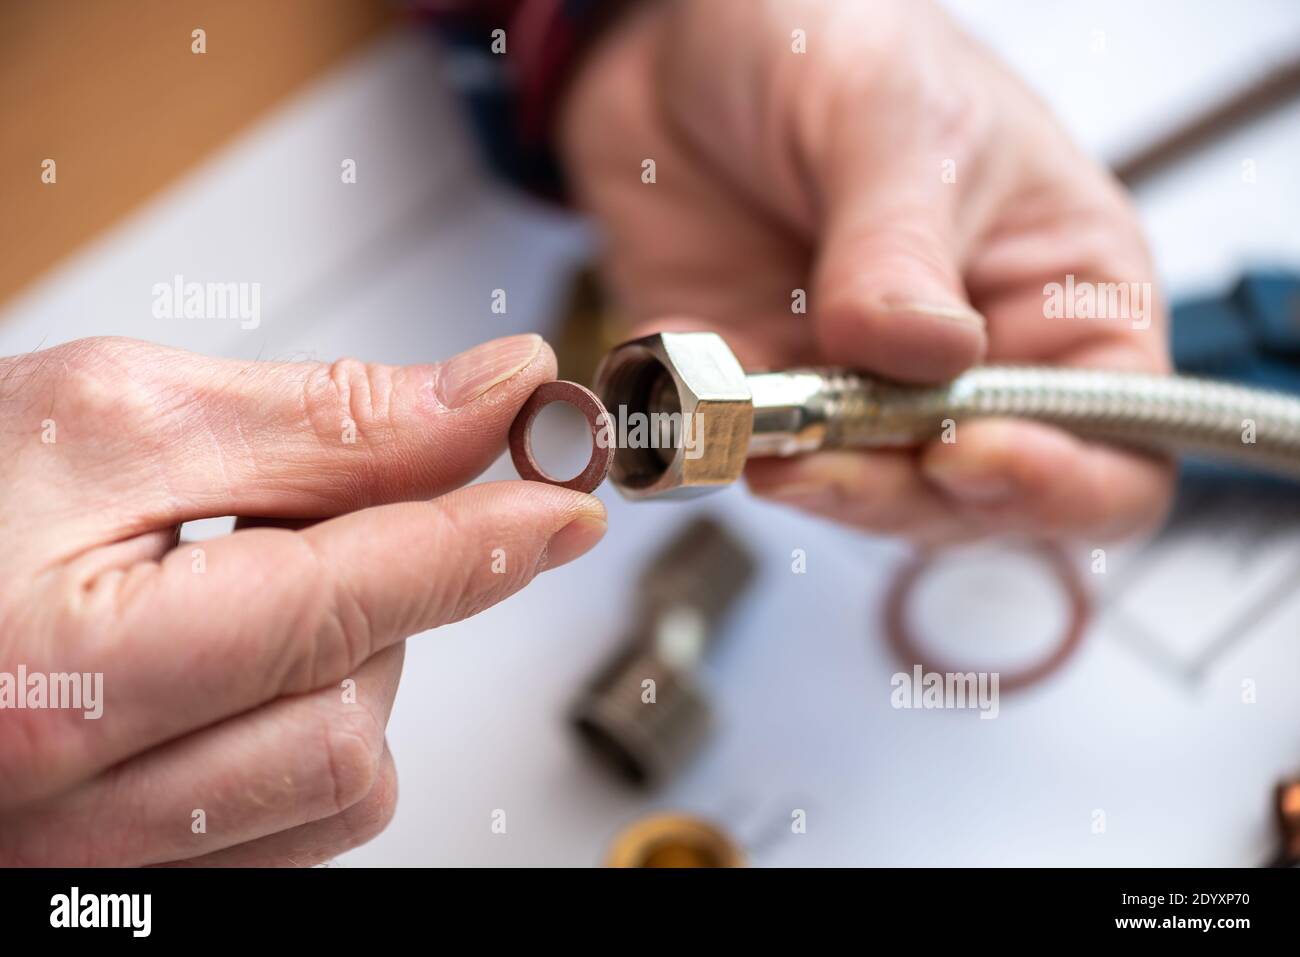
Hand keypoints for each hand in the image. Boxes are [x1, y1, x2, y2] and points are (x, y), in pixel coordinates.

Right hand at [0, 335, 604, 864]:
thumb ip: (322, 422)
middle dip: (382, 602)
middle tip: (315, 519)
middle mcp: (73, 817)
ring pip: (337, 782)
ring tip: (247, 588)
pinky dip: (308, 726)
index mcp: (63, 680)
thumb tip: (483, 402)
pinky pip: (292, 825)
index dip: (475, 541)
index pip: (343, 604)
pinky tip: (239, 664)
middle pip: (352, 718)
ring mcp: (97, 873)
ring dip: (348, 666)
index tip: (563, 500)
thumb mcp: (113, 421)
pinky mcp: (132, 884)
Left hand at [560, 0, 1172, 542]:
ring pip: (854, 490)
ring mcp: (857, 381)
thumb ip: (903, 247)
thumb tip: (928, 357)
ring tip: (744, 419)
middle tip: (819, 449)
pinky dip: (700, 432)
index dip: (1057, 480)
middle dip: (895, 488)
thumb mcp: (889, 119)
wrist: (683, 32)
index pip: (1115, 442)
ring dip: (796, 472)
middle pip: (972, 497)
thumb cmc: (833, 35)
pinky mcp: (759, 382)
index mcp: (1061, 293)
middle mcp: (969, 358)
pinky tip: (671, 372)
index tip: (965, 450)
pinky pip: (734, 444)